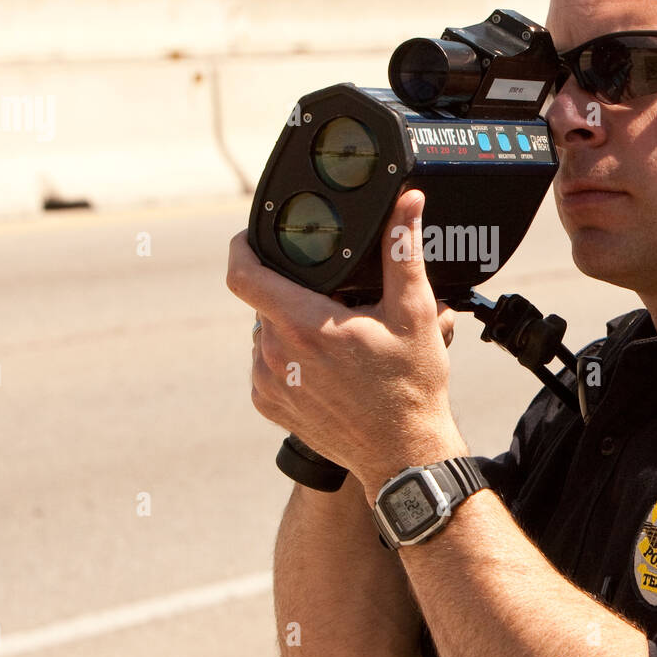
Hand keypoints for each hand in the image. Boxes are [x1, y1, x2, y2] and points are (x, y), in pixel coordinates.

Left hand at [227, 190, 467, 497]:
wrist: (403, 454)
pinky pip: (266, 364)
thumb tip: (407, 201)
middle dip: (293, 290)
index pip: (242, 272)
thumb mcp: (414, 313)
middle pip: (264, 299)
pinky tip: (325, 367)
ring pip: (264, 331)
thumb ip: (402, 250)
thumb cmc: (410, 386)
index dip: (242, 246)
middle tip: (334, 298)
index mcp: (303, 323)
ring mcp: (267, 381)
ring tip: (335, 336)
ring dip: (290, 324)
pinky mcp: (268, 404)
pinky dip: (288, 357)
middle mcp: (274, 352)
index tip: (254, 235)